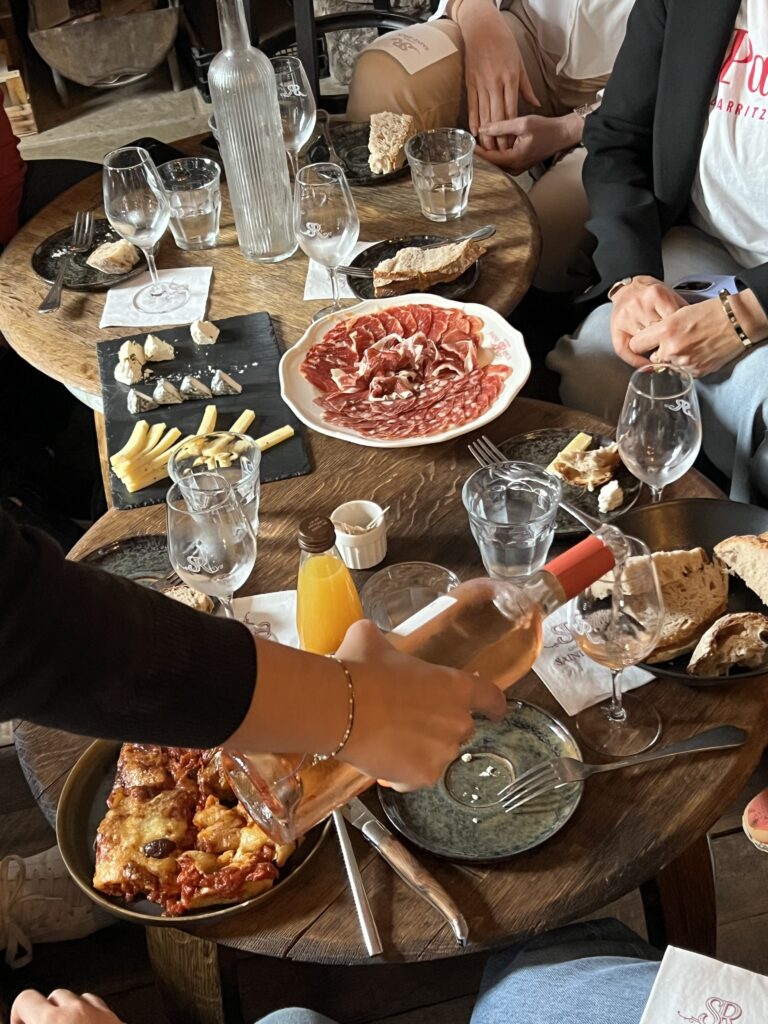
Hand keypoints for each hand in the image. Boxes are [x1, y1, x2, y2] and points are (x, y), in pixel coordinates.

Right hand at [12, 990, 121, 1023]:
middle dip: (46, 1014)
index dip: (19, 1014)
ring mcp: (101, 1013)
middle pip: (54, 996)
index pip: (25, 999)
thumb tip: (26, 1019)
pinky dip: (90, 1014)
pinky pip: (99, 1006)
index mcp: (53, 1020)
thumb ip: (37, 1021)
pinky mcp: (117, 1018)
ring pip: (79, 998)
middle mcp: (78, 1011)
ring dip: (69, 1012)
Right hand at [336, 620, 505, 790]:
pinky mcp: (422, 777)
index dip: (493, 705)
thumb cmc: (359, 671)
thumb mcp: (371, 640)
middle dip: (439, 727)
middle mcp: (457, 721)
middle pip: (460, 728)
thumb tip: (368, 635)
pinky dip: (400, 773)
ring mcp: (442, 752)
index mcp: (454, 686)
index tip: (495, 711)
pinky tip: (379, 757)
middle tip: (407, 720)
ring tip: (387, 738)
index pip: (490, 696)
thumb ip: (382, 641)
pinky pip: (415, 778)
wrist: (340, 707)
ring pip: (436, 754)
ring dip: (419, 750)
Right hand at [457, 1, 539, 149]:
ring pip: (484, 114)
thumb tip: (535, 103)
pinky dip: (474, 121)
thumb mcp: (519, 64)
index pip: (511, 112)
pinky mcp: (470, 83)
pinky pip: (472, 106)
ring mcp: (481, 84)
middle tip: (500, 154)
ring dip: (486, 134)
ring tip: (488, 150)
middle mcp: (495, 84)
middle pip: (497, 117)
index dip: (511, 131)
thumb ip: (526, 87)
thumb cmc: (503, 43)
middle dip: (499, 138)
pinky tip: (475, 133)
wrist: (482, 28)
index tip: (512, 145)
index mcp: (509, 80)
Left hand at [476, 114, 581, 173]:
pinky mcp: (519, 164)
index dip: (477, 151)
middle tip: (469, 143)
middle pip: (491, 163)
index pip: (489, 158)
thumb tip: (483, 128)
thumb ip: (502, 126)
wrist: (562, 135)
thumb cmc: (546, 128)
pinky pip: (503, 161)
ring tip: (478, 143)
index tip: (468, 143)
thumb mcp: (523, 123)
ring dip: (488, 153)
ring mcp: (517, 168)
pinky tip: (491, 144)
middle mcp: (514, 167)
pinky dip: (496, 153)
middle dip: (481, 153)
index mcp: (514, 159)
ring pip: (497, 163)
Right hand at [610, 276, 688, 367]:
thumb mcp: (670, 295)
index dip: (679, 335)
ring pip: (643, 344)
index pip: (672, 323)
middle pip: (658, 334)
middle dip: (666, 343)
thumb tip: (692, 332)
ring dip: (653, 351)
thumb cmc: (650, 294)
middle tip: (674, 348)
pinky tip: (646, 365)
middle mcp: (639, 305)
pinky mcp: (616, 328)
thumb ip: (681, 310)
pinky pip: (625, 351)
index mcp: (656, 295)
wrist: (627, 287)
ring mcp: (626, 317)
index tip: (684, 343)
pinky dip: (636, 361)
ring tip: (661, 353)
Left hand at [628, 297, 744, 376]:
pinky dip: (686, 365)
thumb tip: (650, 339)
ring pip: (667, 366)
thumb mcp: (679, 313)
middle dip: (658, 352)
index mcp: (666, 330)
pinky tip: (696, 352)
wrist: (737, 322)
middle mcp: (672, 349)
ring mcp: (684, 362)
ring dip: (673, 359)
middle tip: (671, 343)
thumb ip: (661, 328)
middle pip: (652, 358)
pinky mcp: (695, 372)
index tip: (643, 343)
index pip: (635, 345)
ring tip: (688, 346)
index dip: (640, 344)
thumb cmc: (711, 313)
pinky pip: (682, 372)